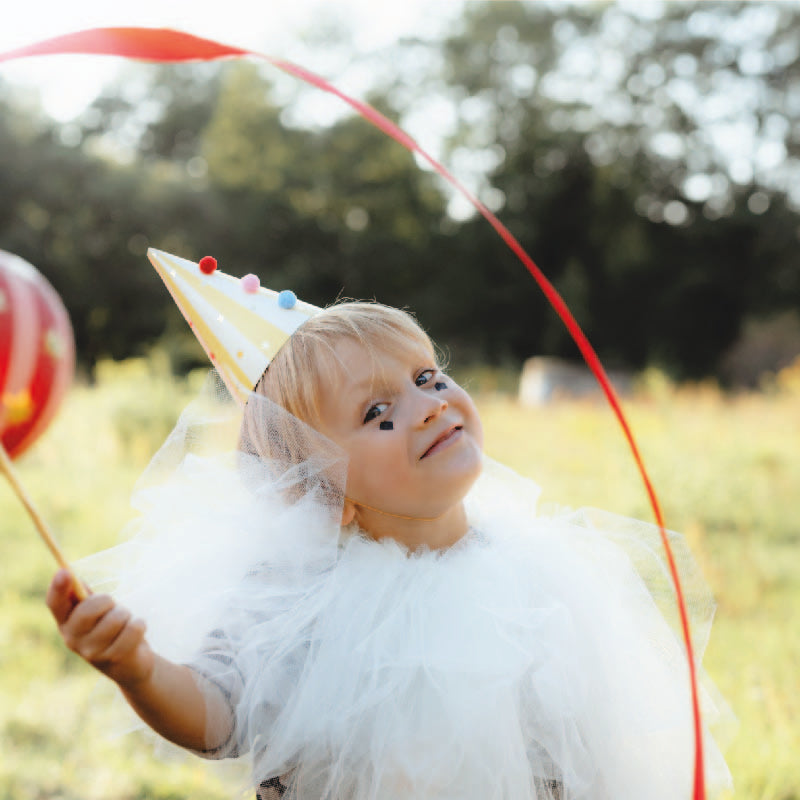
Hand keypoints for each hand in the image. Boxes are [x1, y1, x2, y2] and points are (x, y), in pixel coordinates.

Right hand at [46, 568, 154, 687]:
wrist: (131, 662)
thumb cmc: (111, 628)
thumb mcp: (97, 611)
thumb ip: (84, 596)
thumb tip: (73, 578)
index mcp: (66, 622)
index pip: (55, 604)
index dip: (57, 588)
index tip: (64, 571)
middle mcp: (72, 639)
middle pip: (88, 609)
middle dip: (107, 602)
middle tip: (113, 607)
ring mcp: (92, 652)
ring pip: (116, 618)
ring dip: (127, 615)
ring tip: (125, 623)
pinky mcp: (113, 659)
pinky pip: (133, 629)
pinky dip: (139, 625)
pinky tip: (135, 633)